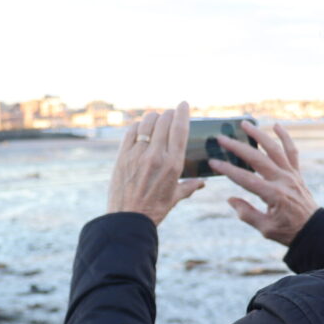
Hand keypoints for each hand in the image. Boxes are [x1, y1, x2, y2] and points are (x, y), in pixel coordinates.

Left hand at [107, 101, 204, 225]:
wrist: (127, 219)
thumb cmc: (154, 210)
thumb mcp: (174, 198)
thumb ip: (189, 187)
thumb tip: (201, 183)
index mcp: (173, 164)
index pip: (180, 129)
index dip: (182, 113)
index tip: (184, 104)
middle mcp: (156, 156)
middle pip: (163, 121)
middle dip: (168, 114)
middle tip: (170, 114)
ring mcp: (137, 154)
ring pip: (146, 123)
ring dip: (153, 117)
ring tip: (156, 118)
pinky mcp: (122, 156)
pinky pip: (131, 132)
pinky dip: (137, 126)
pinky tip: (140, 128)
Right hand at [209, 120, 318, 245]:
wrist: (314, 230)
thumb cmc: (288, 232)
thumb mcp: (265, 229)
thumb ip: (247, 214)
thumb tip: (230, 199)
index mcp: (273, 195)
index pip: (245, 179)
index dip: (228, 170)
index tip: (213, 162)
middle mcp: (283, 180)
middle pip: (257, 159)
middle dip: (237, 147)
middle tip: (221, 138)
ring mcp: (291, 174)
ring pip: (274, 149)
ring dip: (259, 134)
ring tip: (244, 124)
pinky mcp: (297, 173)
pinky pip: (292, 151)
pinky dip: (285, 137)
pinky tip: (276, 125)